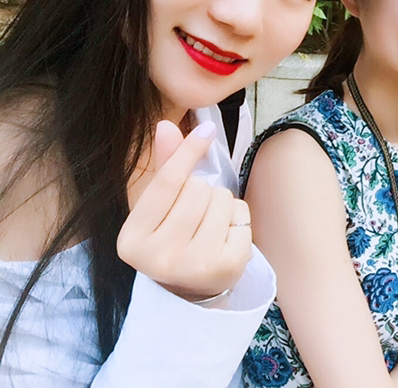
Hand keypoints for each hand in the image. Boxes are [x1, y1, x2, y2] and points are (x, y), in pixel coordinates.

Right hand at [118, 120, 252, 300]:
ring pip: (222, 199)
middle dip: (202, 192)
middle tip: (194, 217)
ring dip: (221, 205)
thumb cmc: (172, 241)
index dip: (187, 151)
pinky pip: (242, 217)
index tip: (206, 129)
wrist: (190, 294)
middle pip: (198, 189)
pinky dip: (238, 220)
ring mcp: (194, 265)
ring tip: (208, 227)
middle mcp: (159, 257)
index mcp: (132, 240)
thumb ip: (165, 167)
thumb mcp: (159, 209)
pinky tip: (224, 238)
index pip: (166, 183)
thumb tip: (166, 126)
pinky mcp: (227, 268)